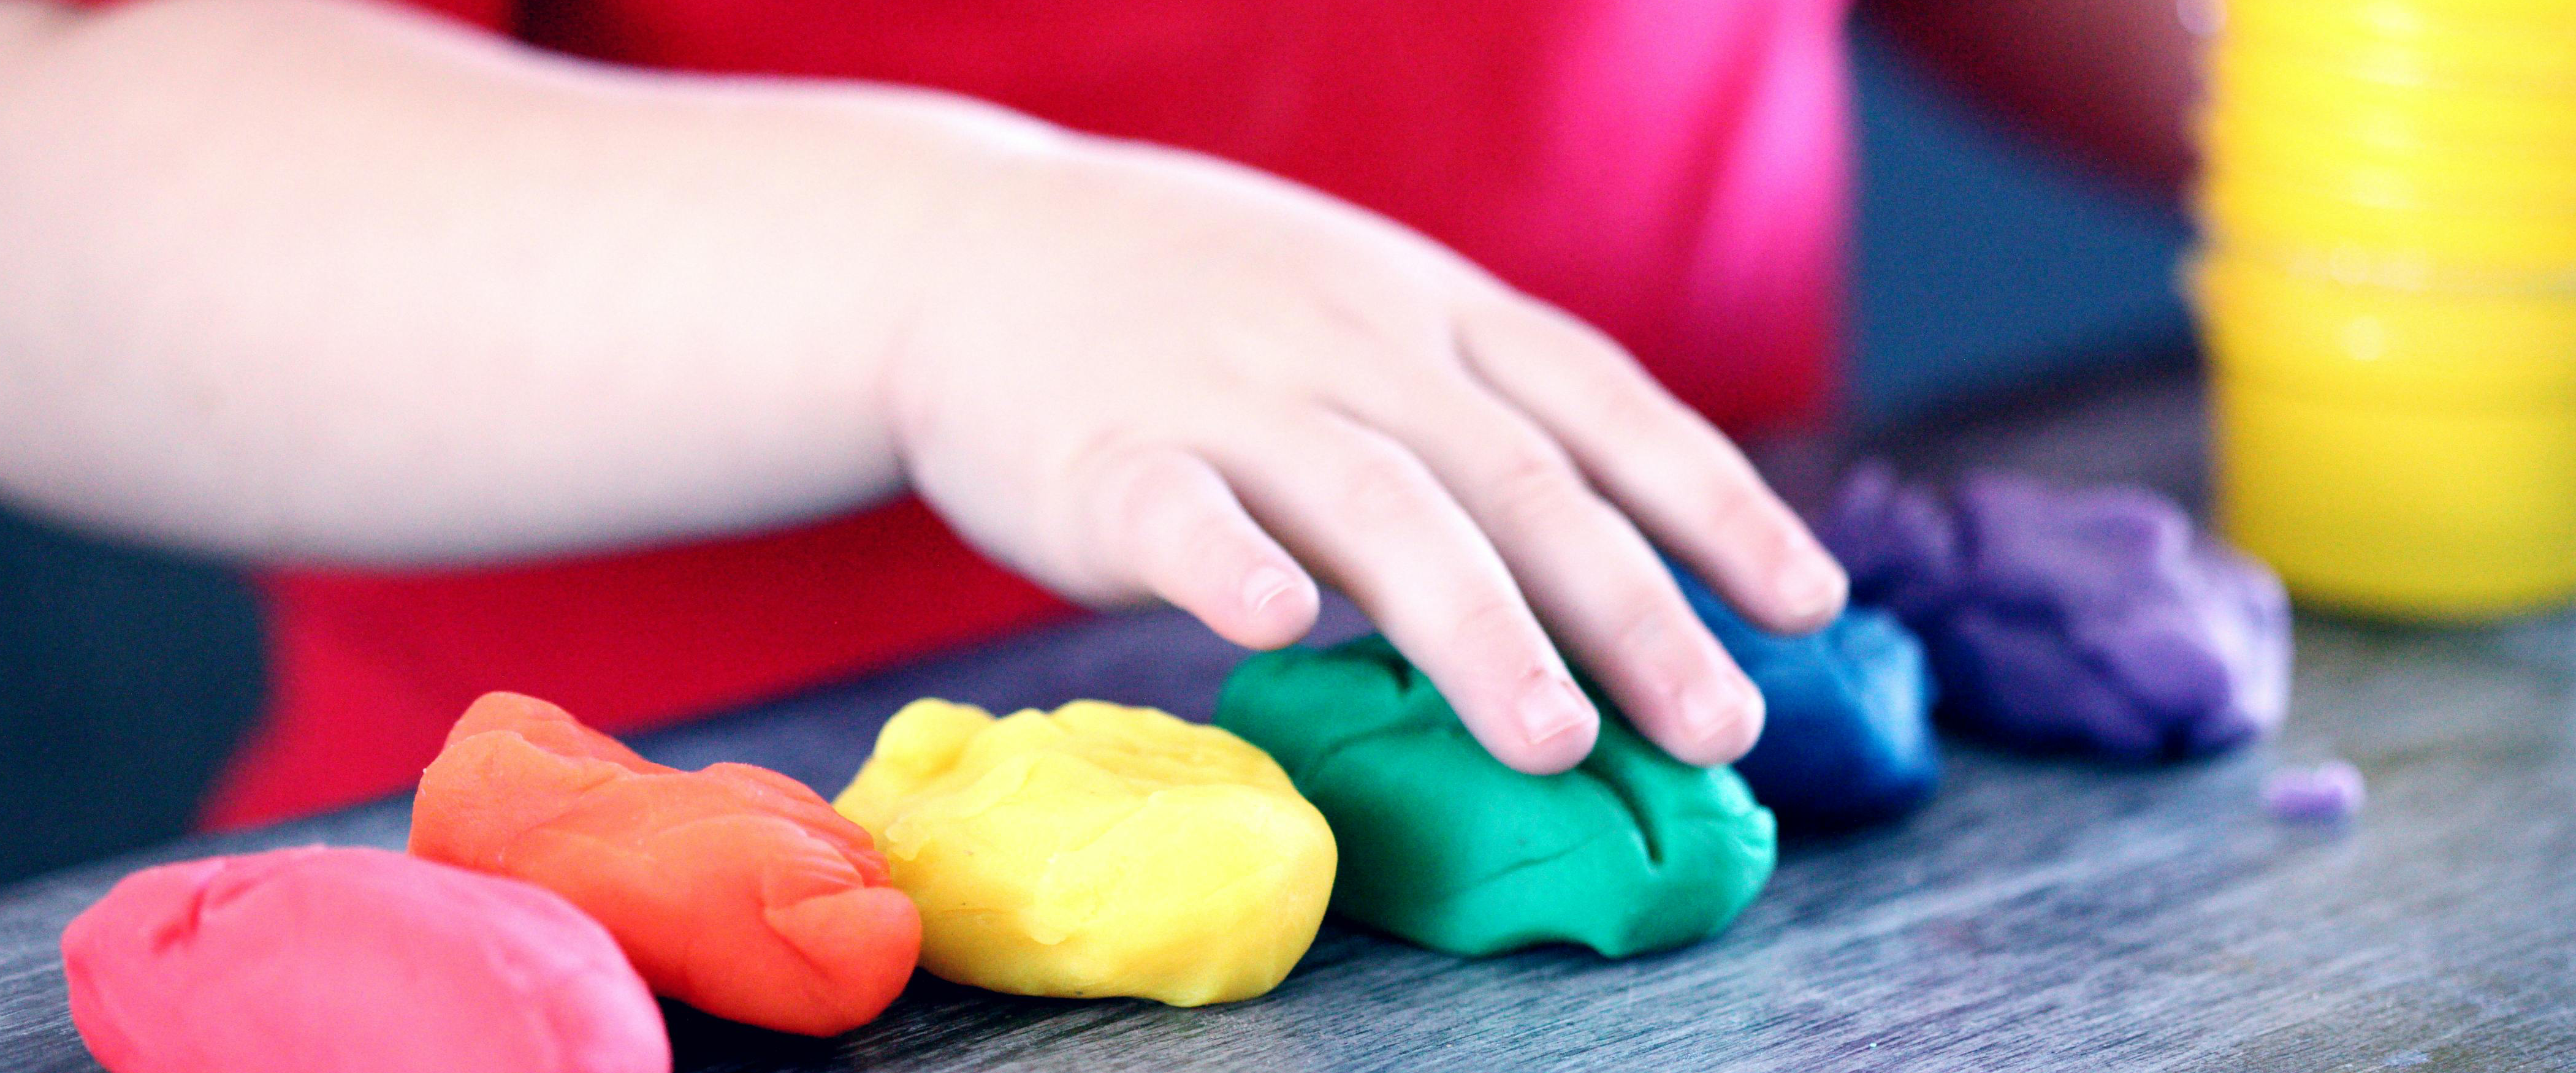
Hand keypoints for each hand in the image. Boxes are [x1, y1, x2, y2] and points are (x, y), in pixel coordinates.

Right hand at [880, 137, 1847, 773]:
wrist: (965, 248)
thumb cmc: (1185, 306)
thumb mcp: (1355, 310)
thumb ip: (1465, 416)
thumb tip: (1609, 563)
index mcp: (1426, 312)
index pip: (1602, 402)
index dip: (1715, 501)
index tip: (1808, 601)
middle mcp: (1351, 344)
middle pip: (1518, 476)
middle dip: (1633, 605)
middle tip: (1719, 725)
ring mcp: (1226, 393)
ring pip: (1377, 505)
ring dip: (1476, 625)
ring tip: (1556, 739)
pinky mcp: (1100, 455)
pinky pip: (1175, 511)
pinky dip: (1231, 565)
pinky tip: (1282, 626)